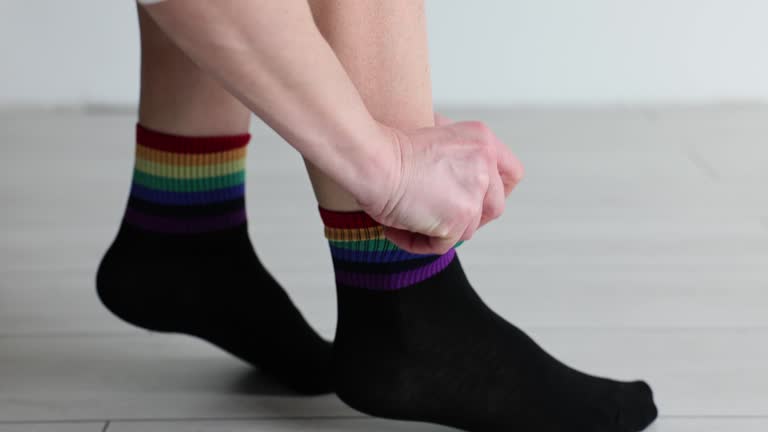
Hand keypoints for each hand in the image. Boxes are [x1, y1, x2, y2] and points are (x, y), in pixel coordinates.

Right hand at [358, 117, 523, 253]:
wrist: (373, 161)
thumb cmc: (389, 149)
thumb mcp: (434, 135)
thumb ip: (457, 155)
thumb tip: (454, 179)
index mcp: (482, 140)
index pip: (512, 174)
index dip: (496, 192)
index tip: (478, 200)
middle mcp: (485, 165)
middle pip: (494, 207)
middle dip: (468, 218)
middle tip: (436, 216)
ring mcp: (475, 194)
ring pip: (467, 230)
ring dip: (438, 230)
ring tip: (405, 218)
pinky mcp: (459, 220)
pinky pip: (442, 245)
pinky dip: (417, 242)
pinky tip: (396, 228)